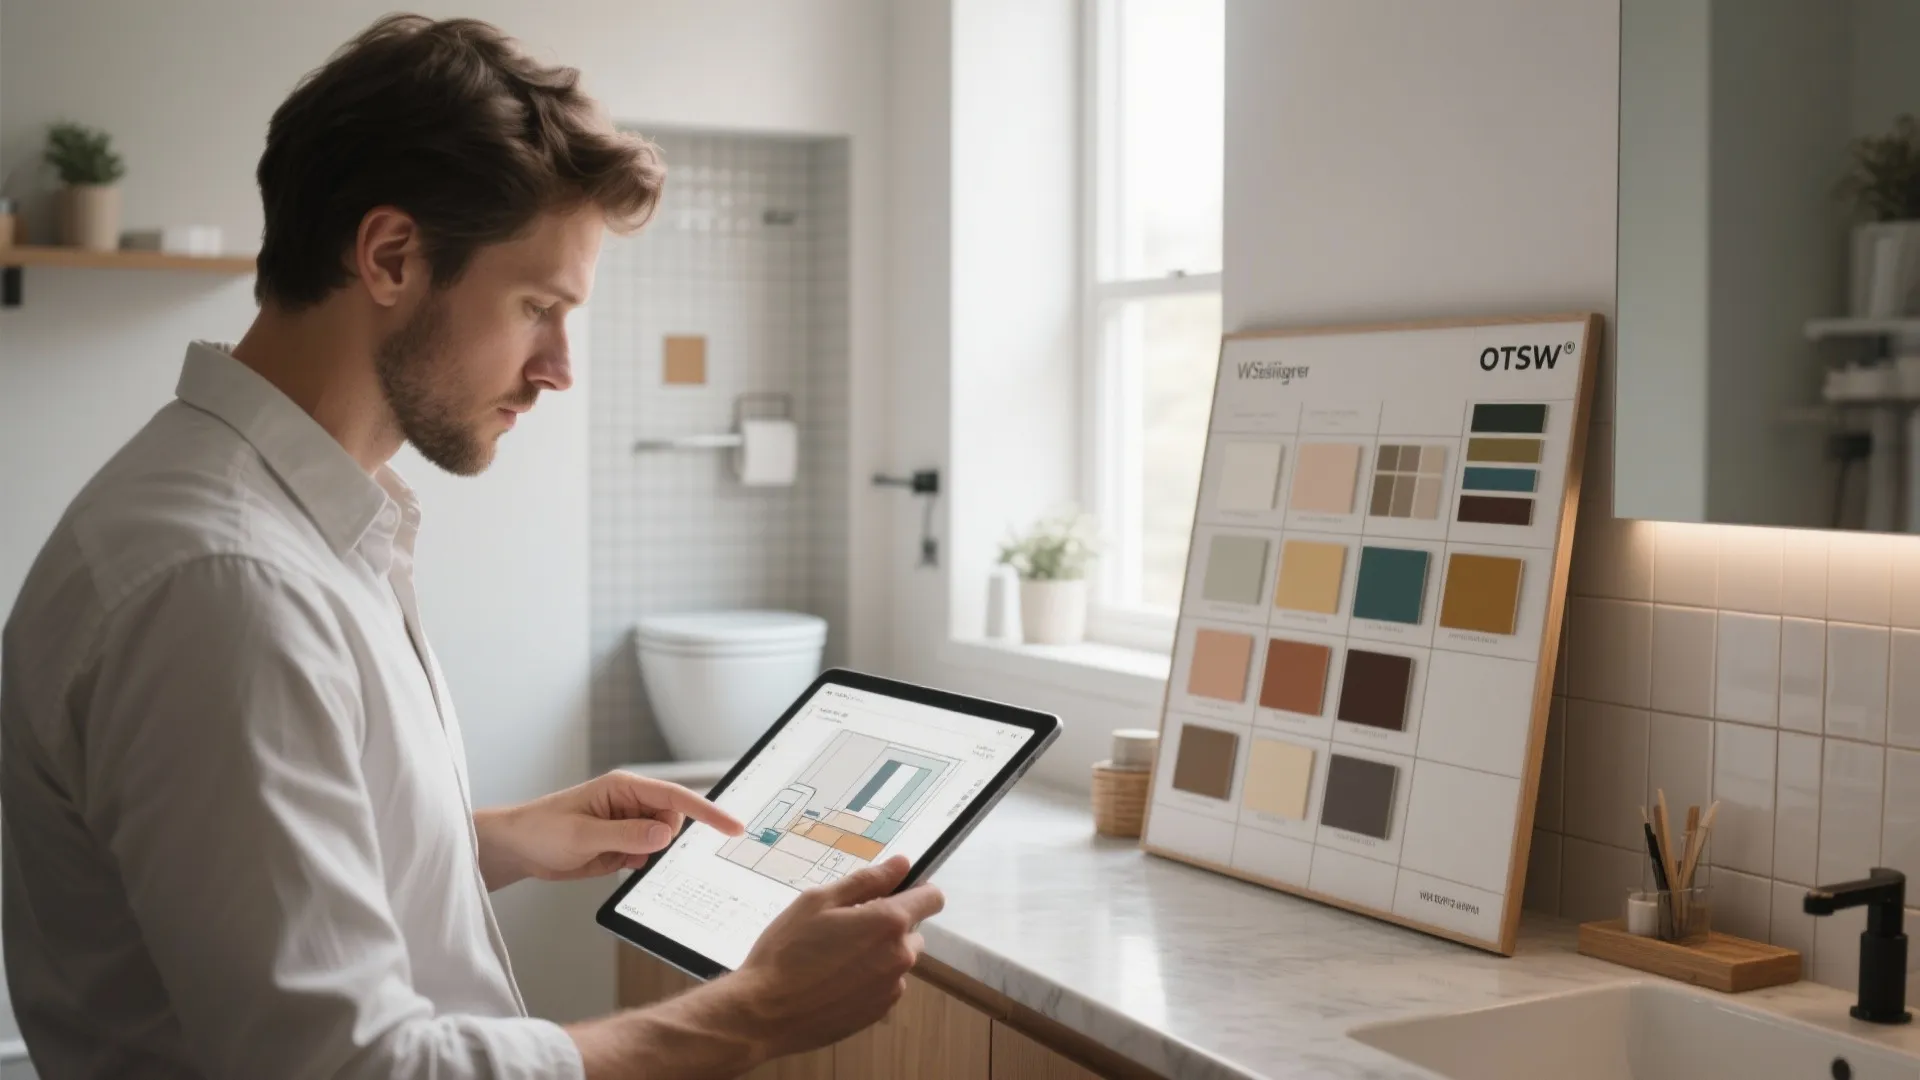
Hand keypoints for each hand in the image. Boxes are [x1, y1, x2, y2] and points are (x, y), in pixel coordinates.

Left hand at [475, 771, 743, 889]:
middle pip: (674, 821)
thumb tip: (667, 834)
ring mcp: (628, 823)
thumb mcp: (584, 836)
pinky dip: (639, 862)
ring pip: (663, 840)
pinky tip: (613, 863)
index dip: (709, 812)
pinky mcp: (623, 842)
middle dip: (664, 840)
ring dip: (648, 853)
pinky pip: (648, 854)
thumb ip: (627, 835)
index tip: (733, 827)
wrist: (518, 847)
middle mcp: (632, 802)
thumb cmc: (542, 831)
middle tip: (630, 852)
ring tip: (613, 856)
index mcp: (625, 788)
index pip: (677, 798)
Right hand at [724, 856, 945, 1058]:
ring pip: (896, 960)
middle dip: (888, 925)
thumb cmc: (787, 951)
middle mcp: (900, 956)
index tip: (893, 892)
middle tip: (845, 928)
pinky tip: (833, 982)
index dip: (917, 890)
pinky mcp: (878, 1013)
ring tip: (834, 958)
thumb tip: (903, 864)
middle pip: (912, 931)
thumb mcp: (819, 902)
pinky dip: (868, 980)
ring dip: (878, 954)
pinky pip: (884, 986)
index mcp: (889, 922)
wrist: (764, 1013)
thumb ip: (867, 881)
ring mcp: (891, 988)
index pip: (932, 898)